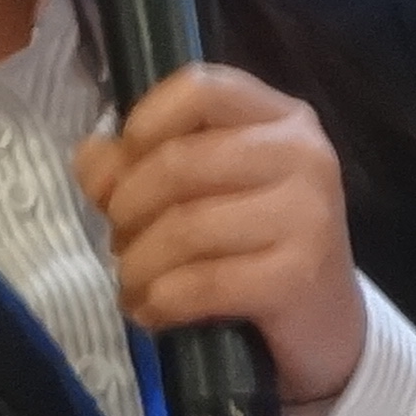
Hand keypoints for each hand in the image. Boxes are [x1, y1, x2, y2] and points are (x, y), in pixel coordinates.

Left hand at [74, 63, 366, 412]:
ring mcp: (307, 214)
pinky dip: (160, 301)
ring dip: (137, 265)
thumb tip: (91, 158)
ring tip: (132, 284)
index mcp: (280, 117)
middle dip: (127, 210)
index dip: (142, 126)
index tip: (121, 172)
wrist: (324, 325)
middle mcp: (302, 154)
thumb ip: (141, 163)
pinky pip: (202, 283)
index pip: (199, 90)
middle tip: (121, 242)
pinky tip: (152, 311)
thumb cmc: (255, 246)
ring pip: (185, 228)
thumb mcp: (203, 192)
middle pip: (179, 163)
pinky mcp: (299, 276)